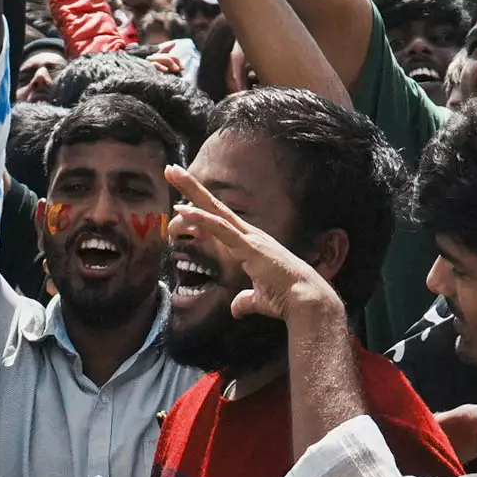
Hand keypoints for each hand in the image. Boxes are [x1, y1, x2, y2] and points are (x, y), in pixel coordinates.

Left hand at [167, 179, 344, 341]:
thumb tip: (237, 308)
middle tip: (172, 169)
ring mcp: (249, 237)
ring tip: (172, 172)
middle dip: (192, 187)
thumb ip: (246, 300)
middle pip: (214, 205)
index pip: (219, 219)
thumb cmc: (285, 298)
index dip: (200, 205)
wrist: (304, 300)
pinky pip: (221, 229)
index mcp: (250, 243)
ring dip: (192, 191)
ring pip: (215, 209)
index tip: (180, 195)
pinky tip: (184, 209)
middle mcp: (248, 234)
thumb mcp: (259, 299)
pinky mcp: (249, 246)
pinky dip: (202, 218)